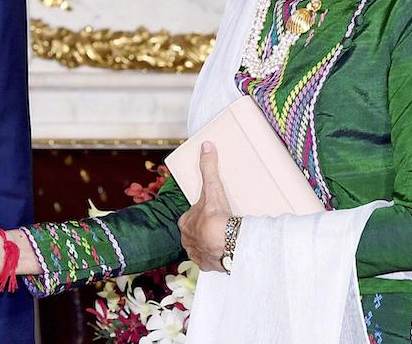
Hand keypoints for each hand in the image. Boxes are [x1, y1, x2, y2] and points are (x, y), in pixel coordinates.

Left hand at [177, 141, 233, 271]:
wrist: (226, 243)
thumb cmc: (216, 216)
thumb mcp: (212, 188)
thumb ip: (208, 167)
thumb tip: (206, 145)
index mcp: (185, 223)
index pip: (189, 217)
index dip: (199, 214)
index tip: (210, 213)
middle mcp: (187, 240)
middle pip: (194, 233)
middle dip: (203, 231)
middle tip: (218, 227)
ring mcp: (197, 255)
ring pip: (200, 248)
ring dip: (208, 245)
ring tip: (223, 241)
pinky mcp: (207, 267)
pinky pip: (209, 262)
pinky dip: (215, 258)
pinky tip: (224, 254)